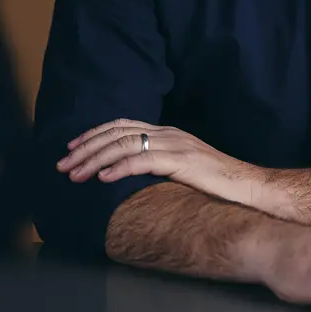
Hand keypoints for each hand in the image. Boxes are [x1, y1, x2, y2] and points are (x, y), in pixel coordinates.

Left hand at [58, 119, 265, 206]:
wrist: (247, 186)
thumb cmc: (215, 183)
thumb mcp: (181, 168)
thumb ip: (157, 164)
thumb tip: (128, 175)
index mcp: (166, 131)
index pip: (121, 125)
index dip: (93, 135)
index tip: (71, 148)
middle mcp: (167, 132)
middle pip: (116, 133)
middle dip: (85, 148)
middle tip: (63, 164)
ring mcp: (175, 144)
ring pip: (124, 145)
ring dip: (95, 160)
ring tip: (75, 174)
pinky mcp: (182, 161)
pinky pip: (143, 161)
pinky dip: (119, 167)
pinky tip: (103, 177)